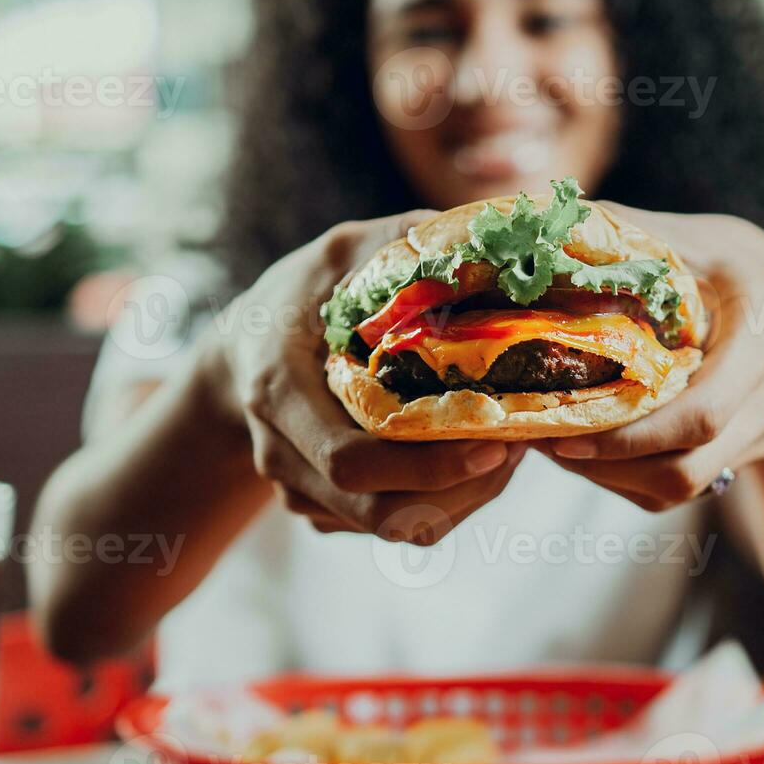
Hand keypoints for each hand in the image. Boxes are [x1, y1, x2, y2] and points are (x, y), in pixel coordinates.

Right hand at [206, 213, 527, 543]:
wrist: (245, 351)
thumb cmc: (301, 294)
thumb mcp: (341, 252)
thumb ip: (403, 242)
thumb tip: (485, 236)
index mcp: (278, 392)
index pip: (351, 460)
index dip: (426, 466)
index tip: (494, 443)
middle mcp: (283, 454)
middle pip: (379, 511)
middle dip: (461, 489)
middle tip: (518, 447)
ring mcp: (301, 489)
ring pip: (394, 526)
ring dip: (463, 498)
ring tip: (510, 448)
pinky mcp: (324, 509)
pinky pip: (393, 522)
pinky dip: (444, 499)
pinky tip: (474, 455)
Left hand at [537, 206, 763, 510]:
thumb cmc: (726, 259)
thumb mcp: (683, 237)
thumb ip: (618, 237)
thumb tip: (533, 236)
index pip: (701, 414)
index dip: (631, 437)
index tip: (565, 435)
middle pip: (687, 469)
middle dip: (606, 466)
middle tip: (540, 441)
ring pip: (681, 487)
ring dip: (611, 476)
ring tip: (553, 442)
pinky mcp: (747, 452)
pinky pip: (684, 485)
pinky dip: (629, 476)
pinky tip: (589, 443)